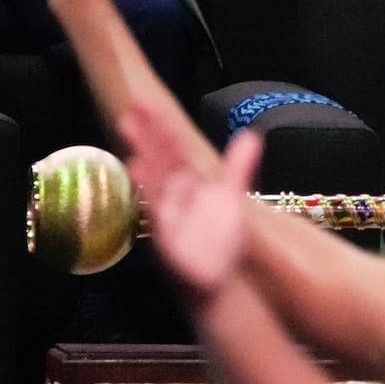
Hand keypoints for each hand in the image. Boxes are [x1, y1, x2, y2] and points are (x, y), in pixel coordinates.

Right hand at [122, 103, 261, 296]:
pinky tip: (142, 189)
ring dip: (144, 165)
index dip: (162, 128)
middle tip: (135, 109)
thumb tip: (251, 134)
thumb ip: (239, 165)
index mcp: (187, 183)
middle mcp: (173, 195)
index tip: (148, 104)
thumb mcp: (231, 195)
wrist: (216, 279)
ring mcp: (168, 216)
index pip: (173, 150)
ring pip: (155, 186)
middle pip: (160, 162)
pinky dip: (150, 203)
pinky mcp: (167, 240)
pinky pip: (157, 219)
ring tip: (132, 144)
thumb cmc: (218, 238)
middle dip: (148, 138)